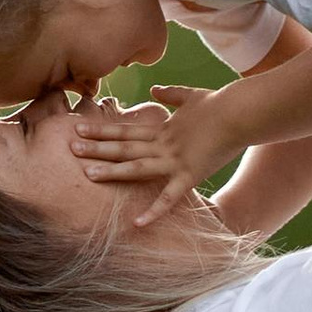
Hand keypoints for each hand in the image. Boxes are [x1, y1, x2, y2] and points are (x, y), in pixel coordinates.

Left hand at [65, 82, 242, 216]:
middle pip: (124, 146)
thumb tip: (155, 86)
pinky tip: (137, 224)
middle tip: (70, 147)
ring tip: (88, 173)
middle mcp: (163, 144)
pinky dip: (154, 212)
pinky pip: (169, 197)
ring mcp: (175, 160)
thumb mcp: (191, 95)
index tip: (79, 127)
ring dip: (112, 170)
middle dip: (96, 147)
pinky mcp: (190, 175)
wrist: (241, 111)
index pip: (126, 129)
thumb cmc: (221, 104)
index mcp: (162, 129)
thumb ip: (170, 93)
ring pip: (137, 166)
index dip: (102, 129)